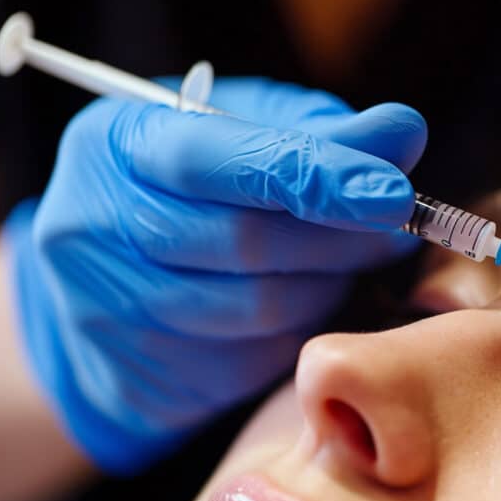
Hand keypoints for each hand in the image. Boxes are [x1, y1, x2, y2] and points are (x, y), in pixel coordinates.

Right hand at [4, 78, 425, 474]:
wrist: (107, 278)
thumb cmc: (195, 185)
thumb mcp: (246, 130)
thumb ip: (322, 131)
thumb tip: (405, 130)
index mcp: (116, 142)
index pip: (218, 161)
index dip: (315, 177)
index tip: (394, 192)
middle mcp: (95, 224)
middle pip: (245, 240)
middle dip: (342, 236)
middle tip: (397, 226)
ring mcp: (112, 307)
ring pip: (261, 306)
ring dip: (333, 281)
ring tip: (358, 257)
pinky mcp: (149, 370)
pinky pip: (259, 354)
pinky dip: (307, 323)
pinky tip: (316, 295)